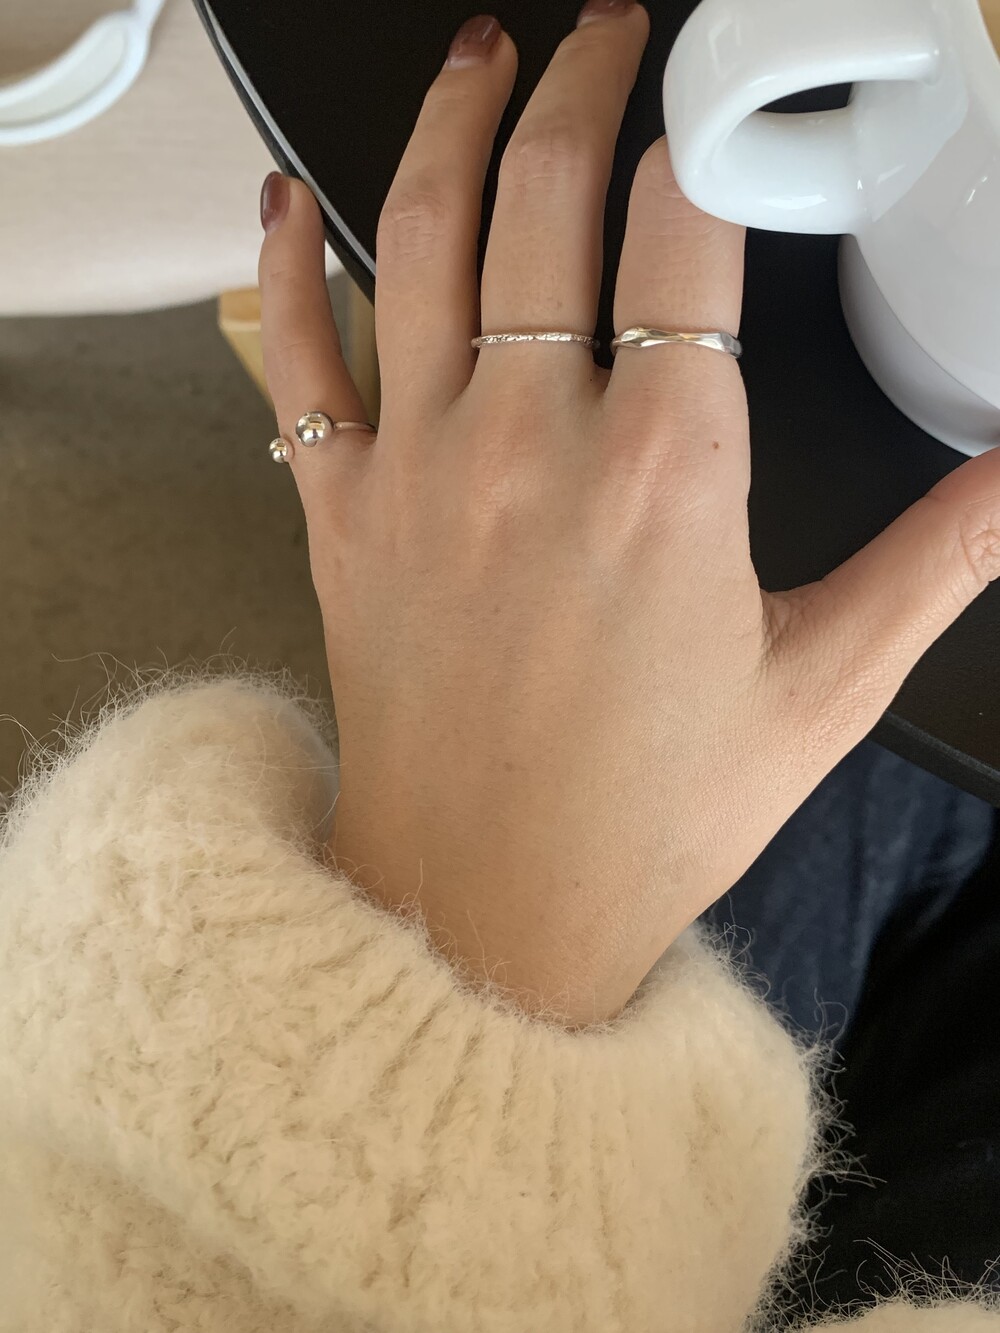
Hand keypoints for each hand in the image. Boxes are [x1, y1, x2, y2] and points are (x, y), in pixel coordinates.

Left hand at [258, 4, 999, 1025]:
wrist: (491, 908)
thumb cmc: (646, 816)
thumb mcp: (824, 687)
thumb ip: (937, 560)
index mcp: (667, 473)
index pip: (685, 227)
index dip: (702, 132)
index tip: (715, 95)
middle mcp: (531, 446)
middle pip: (543, 196)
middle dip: (580, 84)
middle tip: (603, 32)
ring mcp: (421, 472)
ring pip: (415, 238)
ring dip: (447, 126)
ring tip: (480, 58)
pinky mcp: (340, 517)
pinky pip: (292, 357)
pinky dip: (280, 267)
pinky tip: (288, 207)